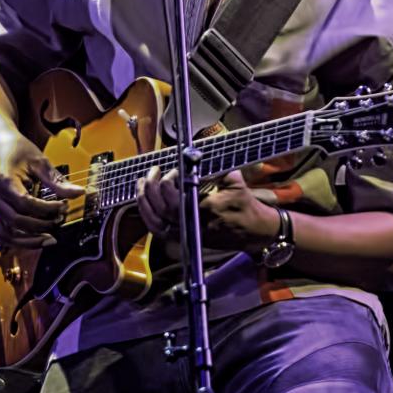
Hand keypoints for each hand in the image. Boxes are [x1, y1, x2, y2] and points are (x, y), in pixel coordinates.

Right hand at [0, 132, 84, 248]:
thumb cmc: (16, 149)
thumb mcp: (39, 160)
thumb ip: (57, 180)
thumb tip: (79, 193)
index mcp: (3, 181)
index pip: (26, 203)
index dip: (47, 209)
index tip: (64, 206)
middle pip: (16, 222)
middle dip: (40, 227)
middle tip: (59, 222)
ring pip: (6, 234)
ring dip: (29, 241)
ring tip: (49, 240)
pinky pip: (2, 234)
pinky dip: (18, 242)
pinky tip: (34, 241)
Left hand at [136, 167, 279, 252]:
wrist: (252, 231)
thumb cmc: (244, 204)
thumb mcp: (235, 182)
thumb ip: (215, 168)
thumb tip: (195, 154)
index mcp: (205, 210)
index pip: (175, 197)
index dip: (168, 182)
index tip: (173, 171)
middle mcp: (193, 224)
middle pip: (161, 208)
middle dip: (151, 187)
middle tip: (153, 171)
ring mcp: (186, 233)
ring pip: (155, 220)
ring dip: (144, 200)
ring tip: (141, 183)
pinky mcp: (183, 237)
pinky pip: (158, 230)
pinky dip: (147, 216)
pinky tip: (143, 202)